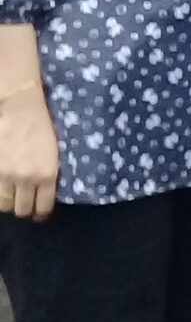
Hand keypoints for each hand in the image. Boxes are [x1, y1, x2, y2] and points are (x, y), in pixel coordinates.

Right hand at [0, 81, 57, 220]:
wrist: (20, 109)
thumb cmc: (43, 126)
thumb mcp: (55, 153)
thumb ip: (50, 173)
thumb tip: (49, 191)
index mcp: (48, 174)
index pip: (43, 207)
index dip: (40, 213)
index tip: (39, 213)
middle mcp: (27, 178)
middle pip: (21, 209)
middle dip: (24, 209)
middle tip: (25, 203)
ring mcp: (6, 175)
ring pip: (4, 204)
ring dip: (8, 202)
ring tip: (12, 196)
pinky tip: (3, 185)